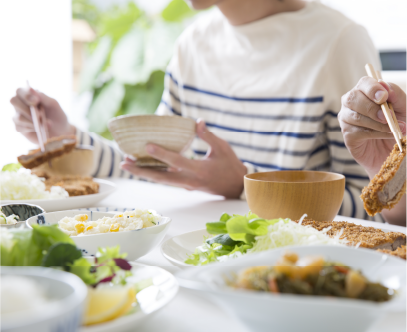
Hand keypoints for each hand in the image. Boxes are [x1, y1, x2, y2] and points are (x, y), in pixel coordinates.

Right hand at [10, 87, 75, 143]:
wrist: (60, 131)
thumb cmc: (56, 115)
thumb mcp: (54, 105)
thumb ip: (44, 97)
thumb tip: (31, 89)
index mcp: (28, 96)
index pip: (20, 91)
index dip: (26, 95)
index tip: (37, 101)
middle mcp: (20, 105)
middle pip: (13, 101)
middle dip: (26, 108)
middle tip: (39, 115)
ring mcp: (19, 117)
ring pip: (18, 117)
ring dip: (33, 122)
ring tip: (48, 124)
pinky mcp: (20, 128)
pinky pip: (21, 128)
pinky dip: (33, 129)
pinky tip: (41, 130)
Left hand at [120, 119, 247, 197]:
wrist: (235, 186)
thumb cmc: (230, 165)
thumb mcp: (222, 148)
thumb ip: (208, 135)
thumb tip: (197, 121)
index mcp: (199, 170)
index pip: (177, 161)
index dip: (162, 154)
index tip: (147, 146)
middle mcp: (189, 180)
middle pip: (161, 177)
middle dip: (141, 171)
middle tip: (124, 163)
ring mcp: (186, 185)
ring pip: (161, 180)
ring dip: (143, 173)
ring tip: (127, 165)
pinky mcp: (185, 185)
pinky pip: (166, 180)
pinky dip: (153, 174)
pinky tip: (142, 167)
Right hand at [338, 77, 406, 178]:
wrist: (396, 148)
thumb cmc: (399, 123)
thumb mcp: (404, 108)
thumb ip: (396, 95)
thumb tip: (385, 87)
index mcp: (365, 91)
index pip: (364, 83)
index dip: (372, 88)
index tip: (384, 97)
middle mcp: (351, 103)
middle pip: (352, 98)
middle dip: (371, 107)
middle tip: (387, 116)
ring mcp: (346, 119)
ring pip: (355, 116)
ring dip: (375, 123)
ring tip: (393, 128)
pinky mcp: (348, 135)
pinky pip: (357, 132)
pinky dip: (374, 133)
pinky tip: (386, 135)